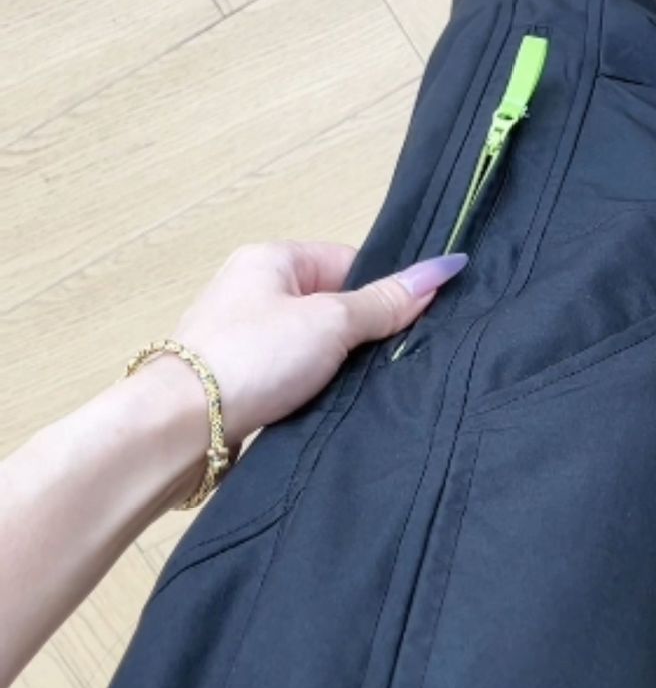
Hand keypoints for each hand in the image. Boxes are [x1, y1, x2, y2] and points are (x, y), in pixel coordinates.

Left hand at [171, 242, 467, 446]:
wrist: (177, 429)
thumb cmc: (254, 357)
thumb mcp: (331, 322)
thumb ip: (386, 303)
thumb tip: (445, 268)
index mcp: (271, 258)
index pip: (348, 263)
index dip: (382, 293)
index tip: (408, 327)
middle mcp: (252, 291)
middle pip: (332, 306)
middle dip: (362, 336)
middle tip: (395, 364)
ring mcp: (241, 338)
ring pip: (312, 347)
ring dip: (336, 368)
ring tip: (365, 392)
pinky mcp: (235, 383)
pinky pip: (290, 378)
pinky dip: (310, 392)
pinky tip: (330, 411)